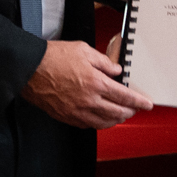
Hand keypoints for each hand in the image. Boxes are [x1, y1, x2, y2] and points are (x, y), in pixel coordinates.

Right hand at [24, 40, 147, 128]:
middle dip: (130, 112)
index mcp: (96, 82)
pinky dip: (98, 123)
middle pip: (118, 112)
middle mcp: (89, 100)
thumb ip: (103, 62)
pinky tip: (100, 119)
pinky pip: (88, 125)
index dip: (139, 102)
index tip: (146, 104)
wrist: (30, 69)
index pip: (125, 96)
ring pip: (104, 123)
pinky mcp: (66, 116)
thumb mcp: (83, 50)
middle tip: (134, 109)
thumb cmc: (53, 58)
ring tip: (120, 115)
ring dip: (116, 120)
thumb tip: (116, 70)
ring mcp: (77, 111)